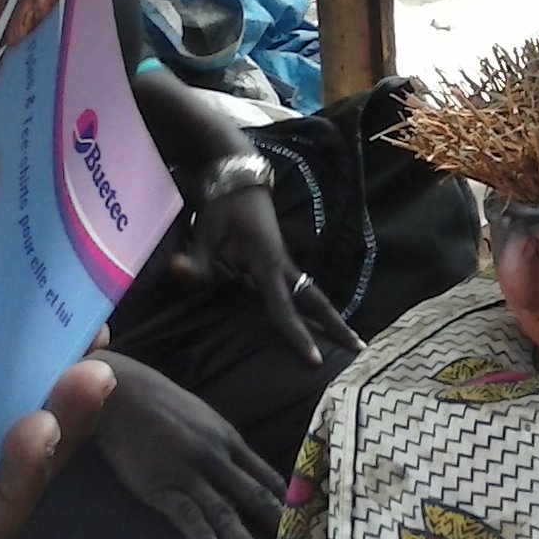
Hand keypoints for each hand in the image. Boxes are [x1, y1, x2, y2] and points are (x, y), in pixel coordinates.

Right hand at [90, 353, 284, 538]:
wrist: (120, 393)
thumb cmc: (161, 405)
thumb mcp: (203, 418)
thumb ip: (224, 444)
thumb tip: (244, 468)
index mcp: (230, 440)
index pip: (269, 477)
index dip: (289, 502)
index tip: (308, 524)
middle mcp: (216, 457)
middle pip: (255, 497)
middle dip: (278, 527)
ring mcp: (189, 473)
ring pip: (225, 514)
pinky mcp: (160, 487)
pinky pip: (187, 517)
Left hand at [173, 183, 359, 366]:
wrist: (237, 180)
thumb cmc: (223, 206)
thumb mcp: (206, 231)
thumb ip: (195, 258)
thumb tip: (177, 270)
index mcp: (268, 263)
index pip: (284, 308)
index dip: (298, 335)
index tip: (315, 359)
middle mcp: (283, 266)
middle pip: (316, 301)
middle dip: (337, 325)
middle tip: (360, 348)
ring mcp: (284, 263)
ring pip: (313, 294)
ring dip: (330, 316)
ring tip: (349, 339)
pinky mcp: (279, 260)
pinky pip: (302, 289)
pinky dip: (314, 306)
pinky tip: (319, 319)